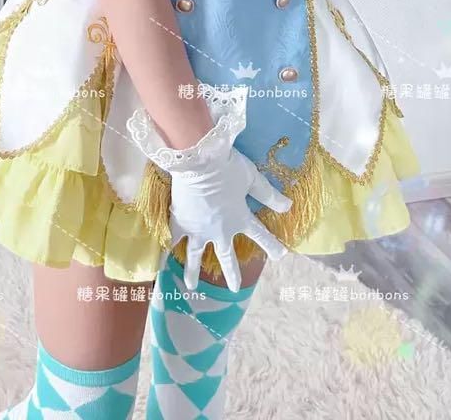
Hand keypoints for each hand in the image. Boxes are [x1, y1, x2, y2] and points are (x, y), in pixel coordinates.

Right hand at [127, 83, 290, 290]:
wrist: (198, 161)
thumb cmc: (227, 167)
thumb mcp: (252, 178)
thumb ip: (269, 195)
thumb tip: (289, 207)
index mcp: (240, 218)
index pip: (260, 235)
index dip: (271, 246)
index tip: (281, 256)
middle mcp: (220, 230)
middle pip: (226, 255)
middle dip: (232, 272)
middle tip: (234, 289)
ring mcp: (198, 229)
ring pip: (196, 256)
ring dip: (193, 272)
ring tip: (191, 287)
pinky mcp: (180, 222)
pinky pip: (173, 239)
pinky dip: (166, 250)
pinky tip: (161, 261)